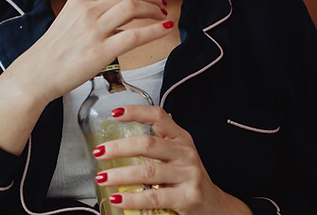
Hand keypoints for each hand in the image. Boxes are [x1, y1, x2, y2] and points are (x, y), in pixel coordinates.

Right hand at [0, 0, 169, 155]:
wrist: (37, 73)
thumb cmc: (53, 52)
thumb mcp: (68, 21)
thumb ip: (91, 13)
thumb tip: (118, 16)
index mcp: (79, 1)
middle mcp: (87, 10)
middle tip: (161, 3)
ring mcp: (94, 30)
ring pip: (133, 7)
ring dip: (153, 8)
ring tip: (163, 14)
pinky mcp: (100, 52)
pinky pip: (134, 36)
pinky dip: (154, 30)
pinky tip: (165, 29)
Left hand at [94, 105, 250, 214]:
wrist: (216, 206)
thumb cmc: (189, 179)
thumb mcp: (177, 157)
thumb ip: (154, 149)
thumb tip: (114, 148)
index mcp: (180, 139)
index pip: (159, 116)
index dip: (136, 112)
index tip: (115, 112)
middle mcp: (185, 153)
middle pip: (148, 144)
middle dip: (120, 148)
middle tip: (100, 152)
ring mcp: (188, 174)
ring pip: (148, 171)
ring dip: (121, 174)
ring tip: (103, 178)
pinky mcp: (188, 197)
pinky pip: (155, 196)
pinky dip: (133, 198)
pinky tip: (118, 198)